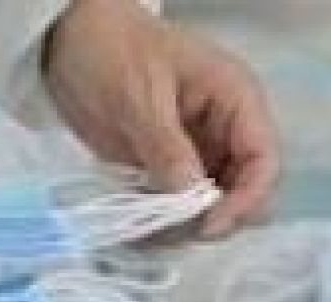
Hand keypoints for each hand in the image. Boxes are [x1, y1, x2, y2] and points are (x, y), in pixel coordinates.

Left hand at [45, 0, 278, 238]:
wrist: (67, 40)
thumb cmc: (110, 50)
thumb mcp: (137, 96)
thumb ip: (166, 147)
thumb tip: (193, 196)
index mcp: (234, 100)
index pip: (264, 161)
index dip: (245, 200)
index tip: (207, 225)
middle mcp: (224, 131)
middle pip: (243, 193)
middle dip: (213, 218)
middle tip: (170, 231)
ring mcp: (197, 153)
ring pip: (210, 209)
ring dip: (183, 228)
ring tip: (145, 232)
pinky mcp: (168, 170)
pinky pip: (177, 209)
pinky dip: (161, 225)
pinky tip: (136, 230)